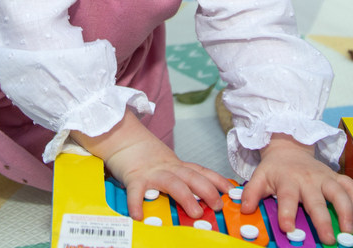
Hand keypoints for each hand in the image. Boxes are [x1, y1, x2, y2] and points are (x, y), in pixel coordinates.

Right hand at [74, 113, 232, 220]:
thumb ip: (180, 175)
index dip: (217, 180)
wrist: (121, 137)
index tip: (231, 190)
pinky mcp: (134, 177)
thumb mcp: (167, 163)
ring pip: (173, 183)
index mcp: (177, 165)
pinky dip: (137, 204)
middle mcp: (168, 168)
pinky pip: (136, 192)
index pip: (201, 171)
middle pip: (192, 177)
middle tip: (218, 205)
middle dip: (208, 191)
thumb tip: (199, 193)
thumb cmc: (144, 155)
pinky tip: (139, 216)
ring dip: (186, 197)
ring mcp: (152, 172)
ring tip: (196, 212)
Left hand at [240, 133, 352, 242]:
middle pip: (317, 200)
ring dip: (346, 211)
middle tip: (328, 239)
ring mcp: (324, 178)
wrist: (289, 148)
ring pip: (339, 193)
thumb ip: (251, 193)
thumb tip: (246, 209)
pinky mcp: (336, 177)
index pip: (288, 197)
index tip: (288, 228)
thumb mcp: (259, 177)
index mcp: (288, 181)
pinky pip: (350, 186)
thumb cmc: (276, 169)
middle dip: (323, 220)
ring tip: (348, 231)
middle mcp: (308, 179)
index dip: (287, 213)